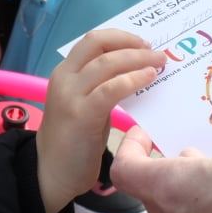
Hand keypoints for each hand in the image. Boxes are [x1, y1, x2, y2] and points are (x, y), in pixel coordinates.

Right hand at [36, 31, 164, 212]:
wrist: (52, 174)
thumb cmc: (73, 142)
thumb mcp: (85, 105)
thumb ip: (102, 87)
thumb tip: (134, 74)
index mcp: (64, 73)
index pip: (93, 41)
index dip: (120, 38)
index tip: (143, 44)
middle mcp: (64, 78)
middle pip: (98, 44)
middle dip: (131, 43)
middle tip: (156, 52)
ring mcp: (71, 95)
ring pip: (107, 63)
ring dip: (138, 59)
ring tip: (159, 64)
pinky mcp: (81, 114)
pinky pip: (111, 89)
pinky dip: (133, 79)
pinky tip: (148, 79)